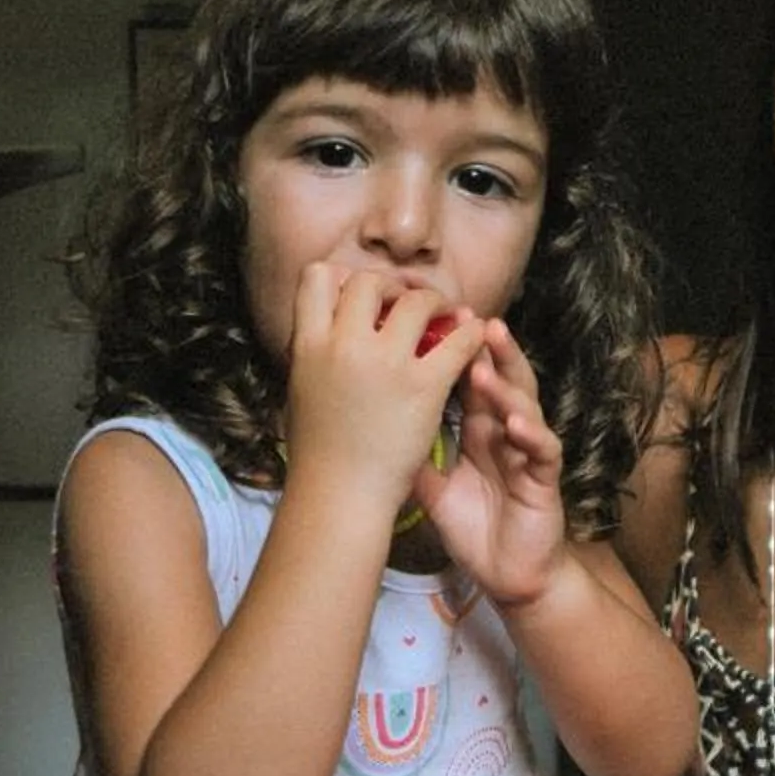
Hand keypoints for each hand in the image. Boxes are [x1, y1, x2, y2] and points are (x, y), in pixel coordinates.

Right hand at [281, 266, 470, 519]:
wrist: (338, 498)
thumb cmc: (318, 453)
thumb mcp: (301, 390)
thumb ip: (314, 353)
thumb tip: (324, 325)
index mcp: (306, 345)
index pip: (318, 277)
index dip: (342, 278)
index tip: (361, 297)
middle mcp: (342, 345)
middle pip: (369, 281)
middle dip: (392, 287)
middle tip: (407, 305)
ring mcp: (384, 364)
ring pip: (417, 301)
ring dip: (435, 304)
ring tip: (445, 318)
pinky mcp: (422, 387)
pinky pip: (457, 341)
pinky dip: (469, 335)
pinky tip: (472, 340)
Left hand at [417, 318, 568, 603]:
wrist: (508, 574)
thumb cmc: (473, 527)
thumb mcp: (431, 487)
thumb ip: (411, 452)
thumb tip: (367, 422)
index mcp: (479, 427)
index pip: (469, 377)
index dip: (456, 349)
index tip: (432, 322)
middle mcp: (506, 431)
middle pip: (500, 378)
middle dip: (488, 348)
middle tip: (470, 318)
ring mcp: (527, 452)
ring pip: (524, 405)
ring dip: (505, 384)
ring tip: (486, 362)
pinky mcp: (545, 480)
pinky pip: (542, 450)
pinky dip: (530, 434)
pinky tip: (514, 424)